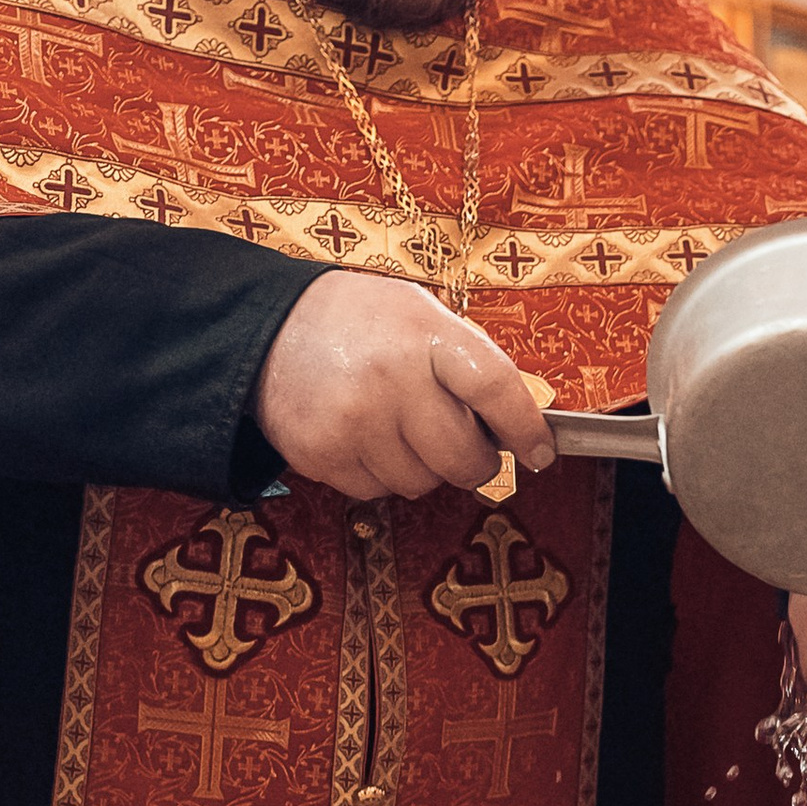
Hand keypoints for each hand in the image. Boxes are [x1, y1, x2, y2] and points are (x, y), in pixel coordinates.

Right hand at [252, 272, 554, 502]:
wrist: (267, 326)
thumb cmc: (359, 321)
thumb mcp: (421, 314)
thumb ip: (469, 360)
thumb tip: (516, 421)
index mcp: (427, 335)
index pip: (498, 391)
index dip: (526, 429)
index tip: (540, 450)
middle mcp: (392, 380)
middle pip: (464, 459)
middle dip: (474, 461)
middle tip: (464, 446)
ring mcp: (354, 422)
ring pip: (422, 483)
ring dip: (423, 467)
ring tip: (398, 428)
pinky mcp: (321, 454)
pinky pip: (376, 492)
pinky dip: (380, 474)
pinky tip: (364, 437)